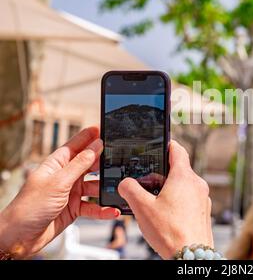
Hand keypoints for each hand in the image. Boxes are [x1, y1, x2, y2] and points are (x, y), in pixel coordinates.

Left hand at [0, 127, 119, 258]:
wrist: (20, 237)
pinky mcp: (74, 209)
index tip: (103, 129)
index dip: (89, 137)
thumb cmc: (29, 207)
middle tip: (118, 161)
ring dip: (105, 189)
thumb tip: (95, 146)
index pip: (76, 146)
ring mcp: (70, 192)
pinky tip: (112, 210)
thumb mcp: (58, 182)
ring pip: (95, 186)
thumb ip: (80, 164)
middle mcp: (65, 176)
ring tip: (117, 190)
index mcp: (57, 164)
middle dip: (103, 164)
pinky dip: (103, 209)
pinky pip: (93, 207)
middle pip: (89, 165)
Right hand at [118, 140, 212, 258]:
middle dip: (163, 172)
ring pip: (185, 185)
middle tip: (149, 180)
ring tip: (155, 200)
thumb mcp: (142, 208)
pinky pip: (190, 199)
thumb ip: (130, 190)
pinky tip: (167, 213)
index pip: (177, 150)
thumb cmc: (171, 232)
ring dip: (171, 188)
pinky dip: (179, 200)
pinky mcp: (204, 211)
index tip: (160, 143)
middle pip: (179, 169)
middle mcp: (197, 184)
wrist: (191, 256)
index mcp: (184, 177)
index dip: (167, 144)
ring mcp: (203, 198)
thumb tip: (125, 184)